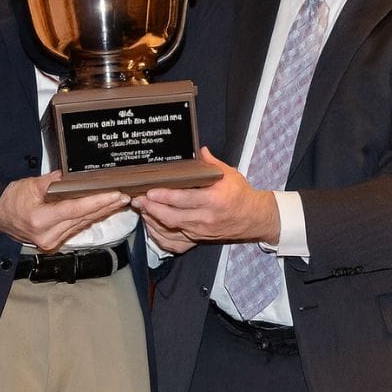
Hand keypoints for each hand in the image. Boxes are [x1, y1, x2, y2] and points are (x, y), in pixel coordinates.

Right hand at [0, 172, 129, 251]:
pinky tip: (103, 210)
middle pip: (83, 218)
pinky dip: (90, 218)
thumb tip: (71, 176)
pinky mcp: (53, 242)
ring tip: (119, 201)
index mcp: (40, 220)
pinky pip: (76, 228)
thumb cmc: (11, 199)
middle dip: (106, 206)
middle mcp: (47, 234)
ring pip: (82, 224)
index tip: (115, 195)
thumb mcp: (30, 185)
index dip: (97, 202)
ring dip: (101, 212)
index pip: (76, 210)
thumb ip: (53, 181)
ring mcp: (50, 241)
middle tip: (125, 196)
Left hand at [131, 147, 279, 245]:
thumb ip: (211, 163)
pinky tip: (151, 225)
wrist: (253, 218)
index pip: (184, 199)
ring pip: (171, 230)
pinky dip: (160, 234)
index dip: (164, 197)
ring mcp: (201, 231)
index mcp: (213, 200)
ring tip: (142, 209)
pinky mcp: (198, 239)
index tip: (150, 192)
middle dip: (152, 209)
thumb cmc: (241, 194)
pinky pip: (174, 241)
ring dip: (153, 220)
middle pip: (172, 217)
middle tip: (138, 200)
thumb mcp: (229, 175)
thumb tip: (199, 150)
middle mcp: (206, 218)